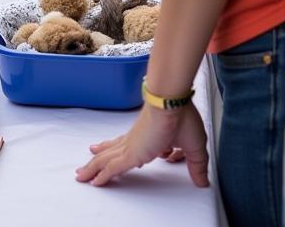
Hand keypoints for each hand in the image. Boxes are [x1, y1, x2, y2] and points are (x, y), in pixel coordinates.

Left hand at [76, 102, 208, 187]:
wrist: (170, 103)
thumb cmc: (181, 116)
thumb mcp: (193, 148)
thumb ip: (196, 166)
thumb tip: (202, 181)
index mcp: (149, 136)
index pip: (134, 147)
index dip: (130, 155)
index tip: (127, 162)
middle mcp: (135, 141)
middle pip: (112, 152)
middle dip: (99, 159)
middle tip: (87, 166)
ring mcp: (130, 147)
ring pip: (106, 160)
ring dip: (93, 168)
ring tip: (83, 175)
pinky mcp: (130, 154)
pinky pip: (111, 168)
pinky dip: (101, 175)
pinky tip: (94, 181)